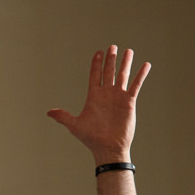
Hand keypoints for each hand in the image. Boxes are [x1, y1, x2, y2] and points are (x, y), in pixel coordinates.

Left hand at [47, 46, 150, 164]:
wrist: (108, 148)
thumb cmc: (91, 138)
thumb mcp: (75, 125)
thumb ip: (63, 116)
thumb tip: (48, 113)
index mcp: (94, 97)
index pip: (95, 76)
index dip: (96, 64)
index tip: (98, 52)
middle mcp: (106, 95)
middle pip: (109, 72)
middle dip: (110, 59)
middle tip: (112, 46)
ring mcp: (118, 97)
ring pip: (122, 76)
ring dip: (125, 63)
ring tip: (128, 51)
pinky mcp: (129, 102)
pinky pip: (135, 85)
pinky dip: (141, 75)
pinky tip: (145, 65)